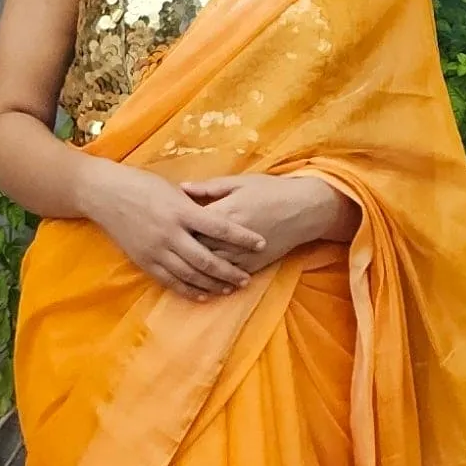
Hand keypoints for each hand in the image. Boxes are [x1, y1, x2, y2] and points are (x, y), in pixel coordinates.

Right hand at [78, 157, 269, 297]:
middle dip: (230, 270)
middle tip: (246, 277)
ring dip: (213, 284)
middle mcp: (170, 233)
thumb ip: (195, 204)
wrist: (104, 194)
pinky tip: (204, 295)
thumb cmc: (141, 184)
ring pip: (190, 274)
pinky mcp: (144, 261)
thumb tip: (219, 213)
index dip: (242, 237)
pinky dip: (189, 290)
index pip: (219, 227)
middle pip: (207, 259)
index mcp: (181, 210)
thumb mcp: (172, 188)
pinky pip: (170, 281)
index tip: (261, 243)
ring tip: (230, 288)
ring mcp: (156, 250)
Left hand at [178, 174, 356, 272]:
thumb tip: (181, 188)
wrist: (304, 208)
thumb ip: (208, 187)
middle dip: (181, 252)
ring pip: (212, 268)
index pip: (190, 226)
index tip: (162, 227)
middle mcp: (231, 238)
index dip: (175, 229)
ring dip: (195, 272)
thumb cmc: (270, 190)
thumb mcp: (239, 182)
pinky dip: (217, 281)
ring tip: (179, 271)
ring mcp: (243, 254)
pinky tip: (205, 284)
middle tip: (165, 251)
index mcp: (224, 213)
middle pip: (197, 249)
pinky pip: (230, 276)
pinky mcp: (254, 264)